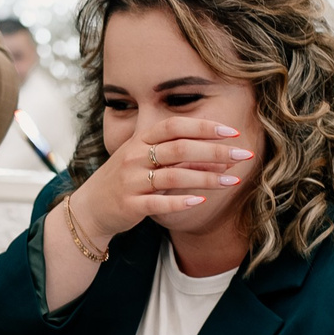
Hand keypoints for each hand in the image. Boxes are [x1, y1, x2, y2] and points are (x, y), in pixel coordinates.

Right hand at [69, 118, 254, 243]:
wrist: (90, 208)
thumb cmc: (125, 181)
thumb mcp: (144, 159)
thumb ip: (176, 154)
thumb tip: (219, 155)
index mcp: (140, 140)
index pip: (175, 126)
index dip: (204, 127)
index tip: (232, 131)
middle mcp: (135, 156)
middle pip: (179, 148)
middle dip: (215, 151)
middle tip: (243, 155)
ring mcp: (131, 181)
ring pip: (173, 176)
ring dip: (206, 178)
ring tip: (232, 181)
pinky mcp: (129, 205)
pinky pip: (158, 202)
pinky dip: (180, 201)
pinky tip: (201, 201)